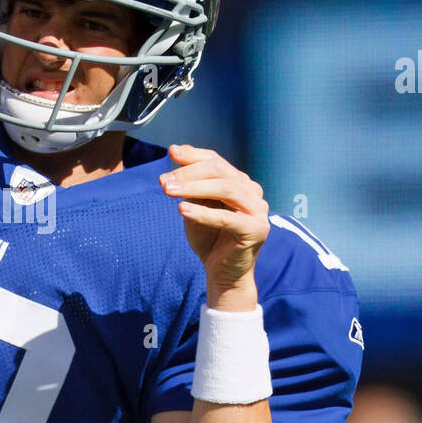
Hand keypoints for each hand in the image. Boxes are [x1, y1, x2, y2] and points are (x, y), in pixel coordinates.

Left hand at [158, 144, 269, 310]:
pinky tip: (182, 209)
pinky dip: (203, 212)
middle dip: (189, 173)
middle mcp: (253, 191)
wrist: (222, 273)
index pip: (216, 161)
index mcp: (240, 182)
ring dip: (194, 188)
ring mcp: (258, 210)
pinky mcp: (256, 230)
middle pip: (220, 171)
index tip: (171, 152)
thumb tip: (175, 150)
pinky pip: (227, 218)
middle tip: (163, 181)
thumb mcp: (196, 205)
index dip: (193, 155)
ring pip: (226, 189)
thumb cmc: (208, 238)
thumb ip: (191, 183)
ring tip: (168, 190)